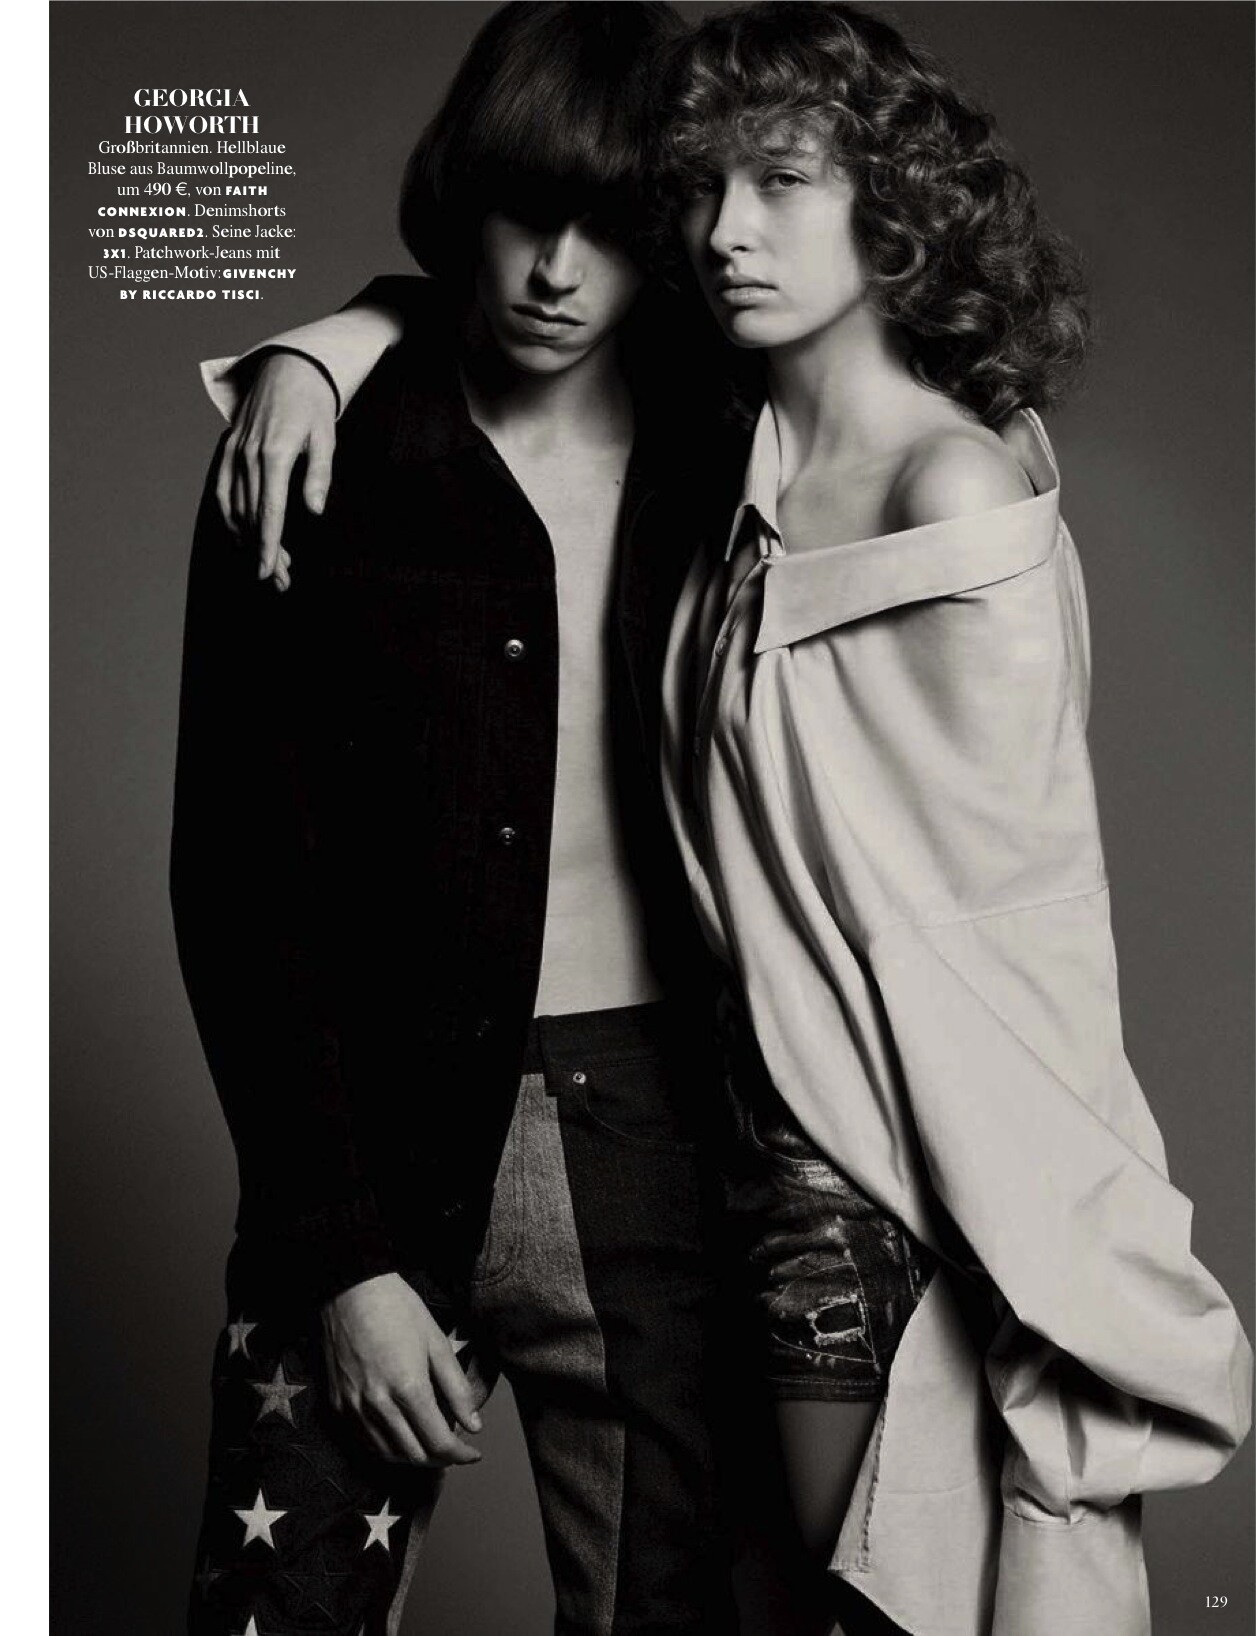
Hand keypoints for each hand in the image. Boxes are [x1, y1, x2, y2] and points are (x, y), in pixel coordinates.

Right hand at [214, 350, 336, 590]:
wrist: (287, 366)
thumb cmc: (312, 403)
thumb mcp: (326, 436)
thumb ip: (319, 474)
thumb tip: (315, 510)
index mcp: (275, 453)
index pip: (269, 510)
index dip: (267, 544)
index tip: (267, 570)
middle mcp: (249, 454)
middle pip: (252, 516)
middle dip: (264, 552)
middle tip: (278, 581)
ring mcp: (235, 451)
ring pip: (235, 507)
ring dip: (247, 540)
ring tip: (267, 566)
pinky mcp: (228, 448)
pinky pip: (223, 489)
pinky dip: (229, 517)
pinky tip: (241, 536)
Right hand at [321, 1272, 484, 1466]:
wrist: (350, 1290)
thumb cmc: (398, 1309)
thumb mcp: (437, 1343)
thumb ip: (457, 1388)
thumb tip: (475, 1425)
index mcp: (408, 1389)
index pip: (439, 1443)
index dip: (461, 1454)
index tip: (474, 1453)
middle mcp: (378, 1406)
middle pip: (415, 1456)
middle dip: (441, 1459)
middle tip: (456, 1449)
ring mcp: (353, 1408)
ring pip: (389, 1455)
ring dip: (415, 1457)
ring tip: (431, 1444)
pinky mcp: (337, 1405)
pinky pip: (365, 1442)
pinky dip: (388, 1448)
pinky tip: (402, 1435)